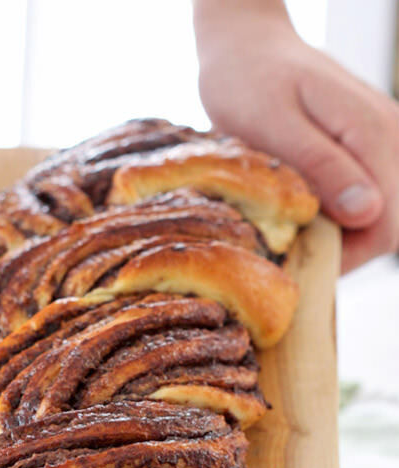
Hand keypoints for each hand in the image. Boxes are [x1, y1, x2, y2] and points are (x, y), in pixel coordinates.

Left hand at [194, 3, 397, 272]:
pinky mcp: (364, 146)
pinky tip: (303, 211)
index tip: (300, 260)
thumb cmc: (248, 80)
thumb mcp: (273, 124)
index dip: (347, 254)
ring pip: (378, 213)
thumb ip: (321, 166)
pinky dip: (335, 214)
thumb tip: (366, 212)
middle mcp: (390, 135)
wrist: (245, 46)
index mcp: (372, 132)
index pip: (388, 223)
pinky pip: (364, 194)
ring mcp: (380, 140)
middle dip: (344, 248)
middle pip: (389, 223)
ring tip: (292, 229)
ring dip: (339, 233)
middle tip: (291, 248)